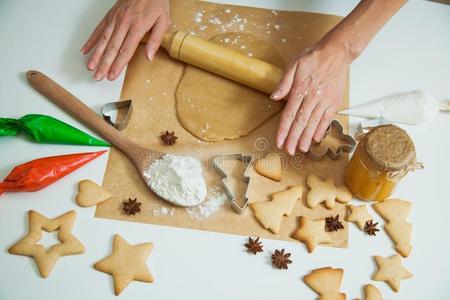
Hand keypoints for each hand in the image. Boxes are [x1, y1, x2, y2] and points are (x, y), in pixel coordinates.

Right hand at [81, 0, 169, 80]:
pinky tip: (86, 50)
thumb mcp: (164, 20)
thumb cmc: (156, 2)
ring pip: (103, 40)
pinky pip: (99, 29)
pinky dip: (91, 40)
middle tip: (98, 77)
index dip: (118, 65)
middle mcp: (124, 23)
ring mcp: (115, 19)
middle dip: (104, 64)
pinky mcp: (110, 15)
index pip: (126, 50)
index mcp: (137, 26)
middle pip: (112, 48)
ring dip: (96, 55)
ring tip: (90, 67)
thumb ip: (156, 39)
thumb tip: (149, 57)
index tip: (112, 75)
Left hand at [271, 38, 351, 155]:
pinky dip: (321, 129)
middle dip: (294, 138)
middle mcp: (313, 98)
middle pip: (301, 122)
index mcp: (300, 89)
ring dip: (307, 138)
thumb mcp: (294, 64)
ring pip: (314, 123)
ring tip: (301, 149)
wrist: (337, 52)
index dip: (283, 129)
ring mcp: (325, 101)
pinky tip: (316, 139)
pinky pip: (327, 119)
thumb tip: (274, 97)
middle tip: (288, 151)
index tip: (279, 141)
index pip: (289, 114)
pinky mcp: (335, 102)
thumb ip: (284, 82)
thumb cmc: (314, 57)